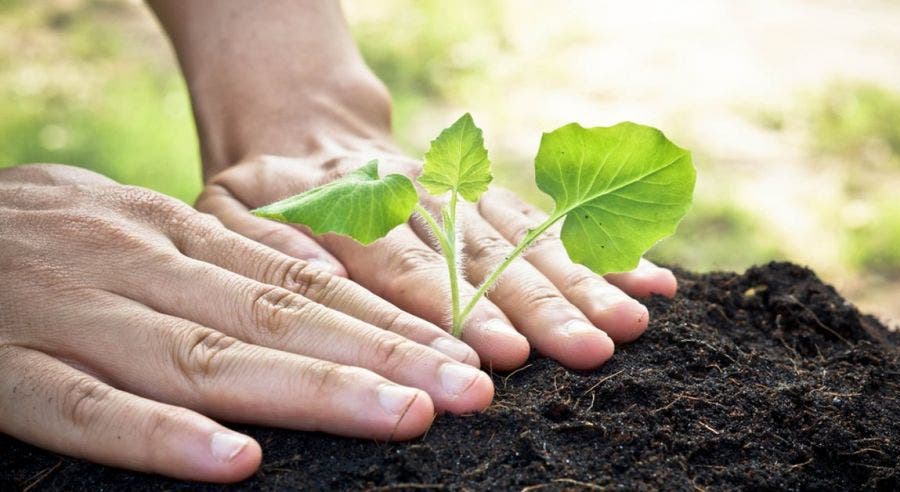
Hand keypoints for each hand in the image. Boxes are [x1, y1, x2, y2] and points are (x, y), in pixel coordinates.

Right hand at [0, 164, 492, 481]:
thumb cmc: (54, 233)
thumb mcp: (147, 223)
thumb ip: (231, 255)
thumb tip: (327, 278)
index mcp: (182, 237)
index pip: (307, 283)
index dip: (390, 321)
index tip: (464, 354)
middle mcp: (146, 270)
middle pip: (282, 318)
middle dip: (385, 355)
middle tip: (471, 389)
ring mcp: (81, 320)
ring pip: (208, 357)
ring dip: (313, 389)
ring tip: (403, 416)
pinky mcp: (11, 372)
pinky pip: (87, 411)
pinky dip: (161, 438)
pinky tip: (234, 464)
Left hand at [145, 0, 677, 370]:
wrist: (300, 126)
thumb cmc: (262, 195)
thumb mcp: (232, 219)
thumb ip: (272, 254)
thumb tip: (324, 285)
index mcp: (345, 209)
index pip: (401, 269)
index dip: (453, 312)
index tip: (501, 357)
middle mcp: (413, 200)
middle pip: (478, 257)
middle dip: (536, 309)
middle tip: (587, 352)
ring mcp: (456, 196)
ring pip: (522, 240)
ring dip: (578, 285)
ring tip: (628, 326)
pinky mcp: (486, 197)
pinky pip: (544, 225)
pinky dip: (598, 255)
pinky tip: (652, 281)